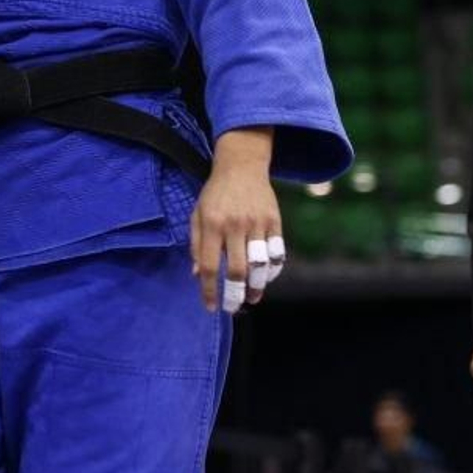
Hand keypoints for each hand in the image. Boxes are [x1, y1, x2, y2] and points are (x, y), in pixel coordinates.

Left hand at [189, 127, 281, 313]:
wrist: (242, 165)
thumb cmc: (215, 193)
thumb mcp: (197, 214)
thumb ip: (195, 244)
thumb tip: (197, 275)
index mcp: (212, 224)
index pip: (208, 265)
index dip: (209, 290)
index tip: (211, 306)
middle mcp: (234, 225)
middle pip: (237, 269)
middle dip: (235, 294)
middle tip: (233, 307)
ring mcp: (257, 222)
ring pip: (259, 263)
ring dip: (257, 286)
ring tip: (253, 298)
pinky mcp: (274, 220)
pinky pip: (277, 251)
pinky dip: (273, 269)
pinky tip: (267, 277)